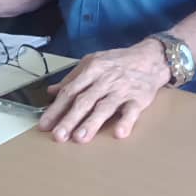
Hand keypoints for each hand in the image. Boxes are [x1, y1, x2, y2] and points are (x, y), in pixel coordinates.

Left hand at [37, 40, 168, 143]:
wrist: (151, 57)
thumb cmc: (119, 62)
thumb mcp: (93, 62)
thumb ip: (73, 78)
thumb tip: (52, 91)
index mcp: (92, 69)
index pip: (70, 91)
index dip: (56, 108)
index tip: (44, 125)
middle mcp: (105, 79)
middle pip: (84, 100)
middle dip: (70, 119)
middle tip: (58, 136)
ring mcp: (122, 89)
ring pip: (105, 107)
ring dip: (92, 123)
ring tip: (80, 138)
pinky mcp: (139, 98)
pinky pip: (131, 111)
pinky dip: (126, 121)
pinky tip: (119, 133)